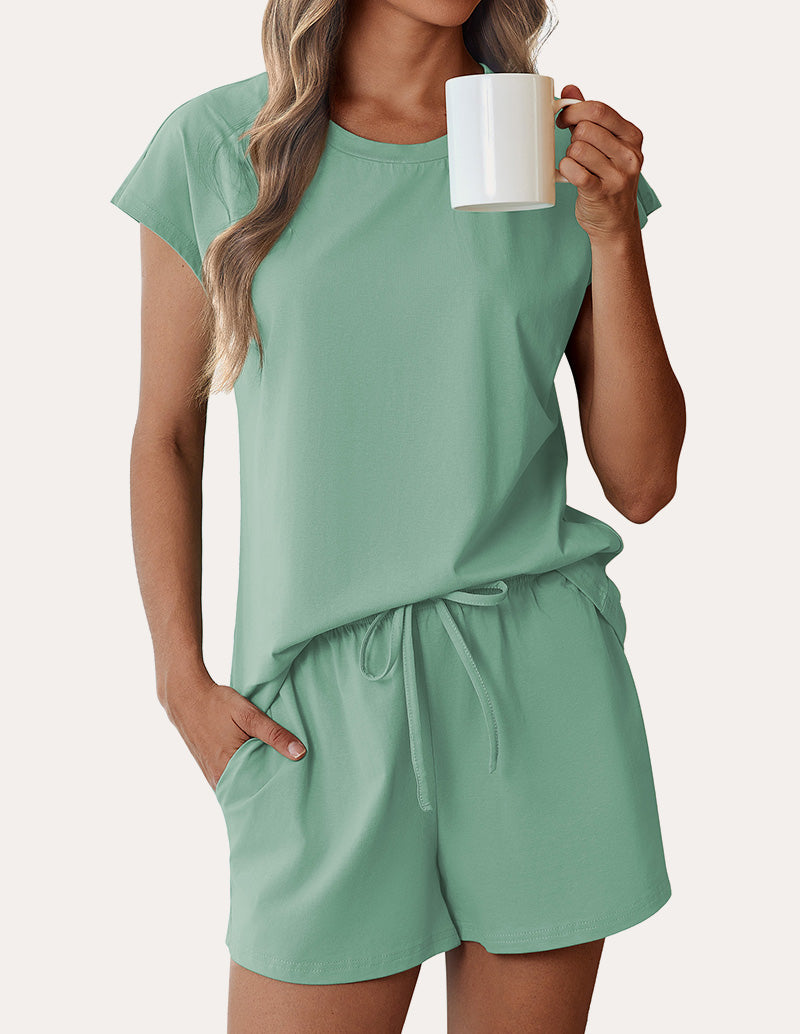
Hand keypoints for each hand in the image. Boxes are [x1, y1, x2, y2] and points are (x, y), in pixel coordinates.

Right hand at [158, 667, 306, 790]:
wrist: (186, 696)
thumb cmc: (216, 704)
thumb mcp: (249, 715)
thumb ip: (275, 734)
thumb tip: (300, 753)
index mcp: (226, 769)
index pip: (257, 793)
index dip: (275, 791)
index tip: (292, 790)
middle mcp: (217, 778)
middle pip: (248, 792)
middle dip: (267, 789)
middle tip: (288, 785)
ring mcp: (211, 775)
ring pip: (239, 786)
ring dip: (255, 782)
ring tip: (275, 776)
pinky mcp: (208, 768)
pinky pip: (230, 779)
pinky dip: (243, 776)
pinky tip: (256, 767)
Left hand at [555, 85, 644, 240]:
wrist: (616, 222)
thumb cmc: (608, 178)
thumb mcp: (607, 145)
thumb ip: (590, 116)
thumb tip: (569, 89)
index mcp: (632, 136)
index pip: (599, 110)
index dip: (574, 111)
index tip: (564, 120)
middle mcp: (629, 155)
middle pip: (586, 129)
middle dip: (572, 136)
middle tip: (573, 149)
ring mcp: (618, 175)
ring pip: (577, 149)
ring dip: (569, 156)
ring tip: (576, 165)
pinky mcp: (601, 193)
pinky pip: (573, 170)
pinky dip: (565, 170)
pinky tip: (567, 174)